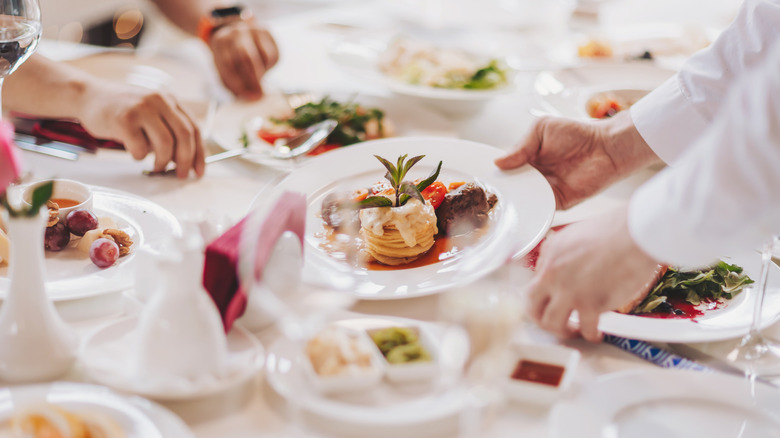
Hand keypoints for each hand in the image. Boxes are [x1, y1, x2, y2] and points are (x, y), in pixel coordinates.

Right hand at [78, 81, 204, 177]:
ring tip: (156, 167)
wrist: (88, 95)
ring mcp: (141, 108)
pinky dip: (140, 156)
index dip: (200, 153)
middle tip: (181, 175)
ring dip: (163, 162)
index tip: (199, 171)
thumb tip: (185, 161)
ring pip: (165, 144)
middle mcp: (158, 100)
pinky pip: (141, 148)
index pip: (194, 128)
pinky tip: (134, 152)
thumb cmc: (122, 109)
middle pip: (184, 136)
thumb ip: (168, 130)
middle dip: (185, 161)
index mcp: (170, 100)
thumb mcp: (151, 112)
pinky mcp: (124, 120)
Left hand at [208, 21, 278, 99]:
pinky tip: (264, 68)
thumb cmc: (230, 58)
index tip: (247, 96)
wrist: (236, 35)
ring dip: (262, 72)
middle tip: (258, 94)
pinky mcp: (266, 32)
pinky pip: (272, 54)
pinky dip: (270, 66)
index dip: (238, 82)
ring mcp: (252, 29)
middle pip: (246, 56)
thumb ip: (236, 84)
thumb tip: (254, 96)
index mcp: (220, 41)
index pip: (228, 64)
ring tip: (258, 79)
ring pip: (263, 56)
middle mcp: (235, 32)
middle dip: (253, 78)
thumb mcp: (225, 70)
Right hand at [495, 112, 658, 209]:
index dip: (491, 174)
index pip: (503, 169)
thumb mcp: (541, 129)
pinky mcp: (557, 203)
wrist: (607, 147)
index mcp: (525, 158)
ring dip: (511, 203)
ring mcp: (543, 191)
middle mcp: (532, 176)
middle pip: (509, 188)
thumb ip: (520, 146)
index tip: (475, 179)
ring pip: (521, 201)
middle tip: (480, 197)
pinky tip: (517, 212)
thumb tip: (498, 163)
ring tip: (494, 206)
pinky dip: (529, 211)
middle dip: (497, 192)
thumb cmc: (576, 133)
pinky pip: (539, 209)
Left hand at [527, 207, 660, 340]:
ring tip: (574, 331)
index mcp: (550, 254)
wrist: (635, 234)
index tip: (555, 300)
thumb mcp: (576, 234)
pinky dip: (591, 335)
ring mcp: (569, 291)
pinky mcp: (590, 304)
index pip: (536, 281)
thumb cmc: (615, 230)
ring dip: (562, 331)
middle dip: (540, 318)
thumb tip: (567, 269)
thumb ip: (565, 253)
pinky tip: (596, 333)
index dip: (547, 294)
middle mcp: (553, 274)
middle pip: (532, 305)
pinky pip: (585, 329)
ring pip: (550, 322)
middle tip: (554, 322)